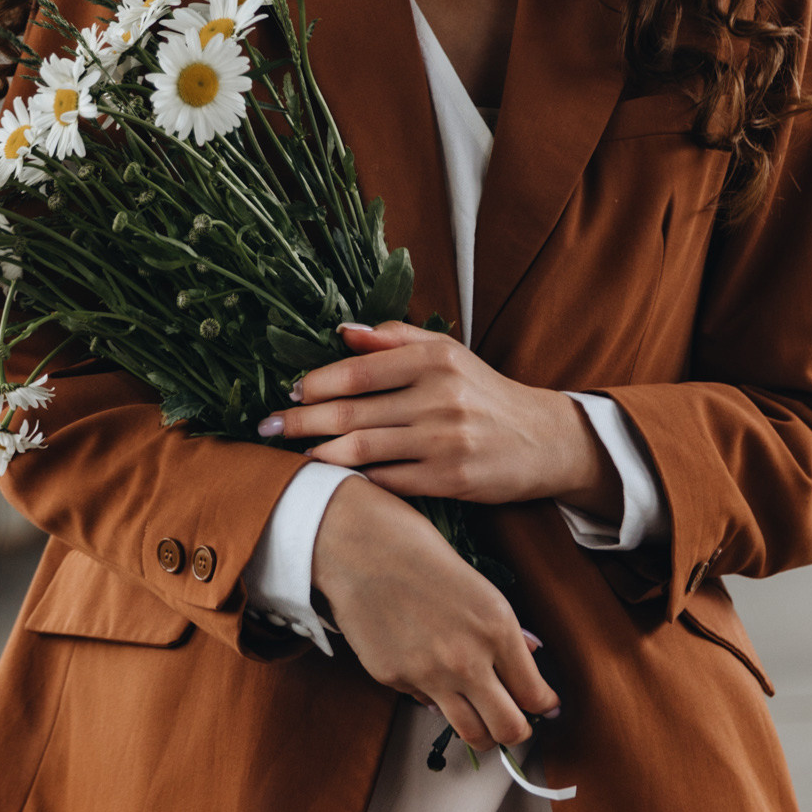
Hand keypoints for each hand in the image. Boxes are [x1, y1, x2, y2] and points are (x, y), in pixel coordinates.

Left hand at [260, 322, 617, 513]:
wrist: (543, 440)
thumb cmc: (484, 394)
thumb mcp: (448, 354)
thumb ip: (395, 339)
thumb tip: (343, 331)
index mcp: (436, 360)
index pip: (359, 370)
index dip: (317, 382)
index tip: (289, 391)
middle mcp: (441, 397)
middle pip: (352, 412)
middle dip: (302, 421)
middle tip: (268, 427)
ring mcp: (446, 441)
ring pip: (364, 450)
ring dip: (320, 454)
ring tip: (292, 455)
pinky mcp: (452, 480)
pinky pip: (390, 481)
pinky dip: (357, 480)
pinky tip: (334, 479)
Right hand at [308, 475, 557, 751]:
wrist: (354, 543)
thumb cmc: (416, 549)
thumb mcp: (477, 584)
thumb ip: (505, 628)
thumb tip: (530, 653)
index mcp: (496, 628)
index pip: (535, 695)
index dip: (544, 705)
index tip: (543, 705)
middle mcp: (467, 660)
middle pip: (510, 729)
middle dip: (519, 731)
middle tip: (516, 720)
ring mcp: (427, 676)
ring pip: (471, 734)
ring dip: (483, 731)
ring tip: (482, 715)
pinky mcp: (392, 680)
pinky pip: (425, 703)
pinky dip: (435, 697)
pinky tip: (430, 670)